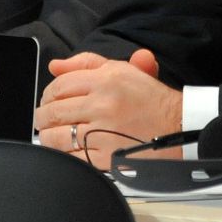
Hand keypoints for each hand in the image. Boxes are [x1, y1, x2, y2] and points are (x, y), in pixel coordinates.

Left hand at [35, 49, 181, 168]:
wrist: (179, 127)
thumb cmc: (151, 99)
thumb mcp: (122, 70)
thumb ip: (86, 63)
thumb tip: (54, 66)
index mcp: (106, 79)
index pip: (60, 85)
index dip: (48, 93)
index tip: (48, 100)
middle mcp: (103, 103)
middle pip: (54, 111)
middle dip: (42, 116)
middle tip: (43, 119)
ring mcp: (103, 132)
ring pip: (57, 136)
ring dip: (48, 136)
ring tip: (49, 135)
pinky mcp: (107, 157)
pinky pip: (72, 157)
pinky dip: (63, 155)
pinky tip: (66, 151)